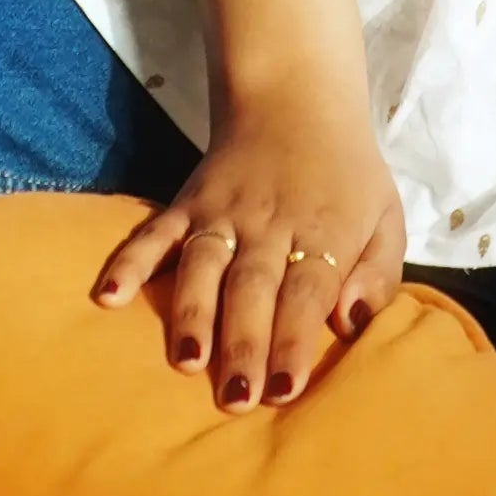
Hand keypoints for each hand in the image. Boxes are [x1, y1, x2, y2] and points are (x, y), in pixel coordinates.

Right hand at [93, 86, 405, 406]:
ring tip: (186, 361)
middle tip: (235, 398)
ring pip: (203, 266)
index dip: (293, 341)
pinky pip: (154, 233)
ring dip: (192, 314)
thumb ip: (378, 275)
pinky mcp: (187, 201)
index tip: (284, 390)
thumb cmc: (347, 176)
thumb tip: (350, 323)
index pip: (305, 293)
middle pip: (252, 288)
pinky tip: (109, 298)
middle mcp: (267, 223)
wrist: (296, 98)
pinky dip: (129, 263)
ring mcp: (221, 212)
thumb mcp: (387, 218)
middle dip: (243, 344)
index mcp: (322, 231)